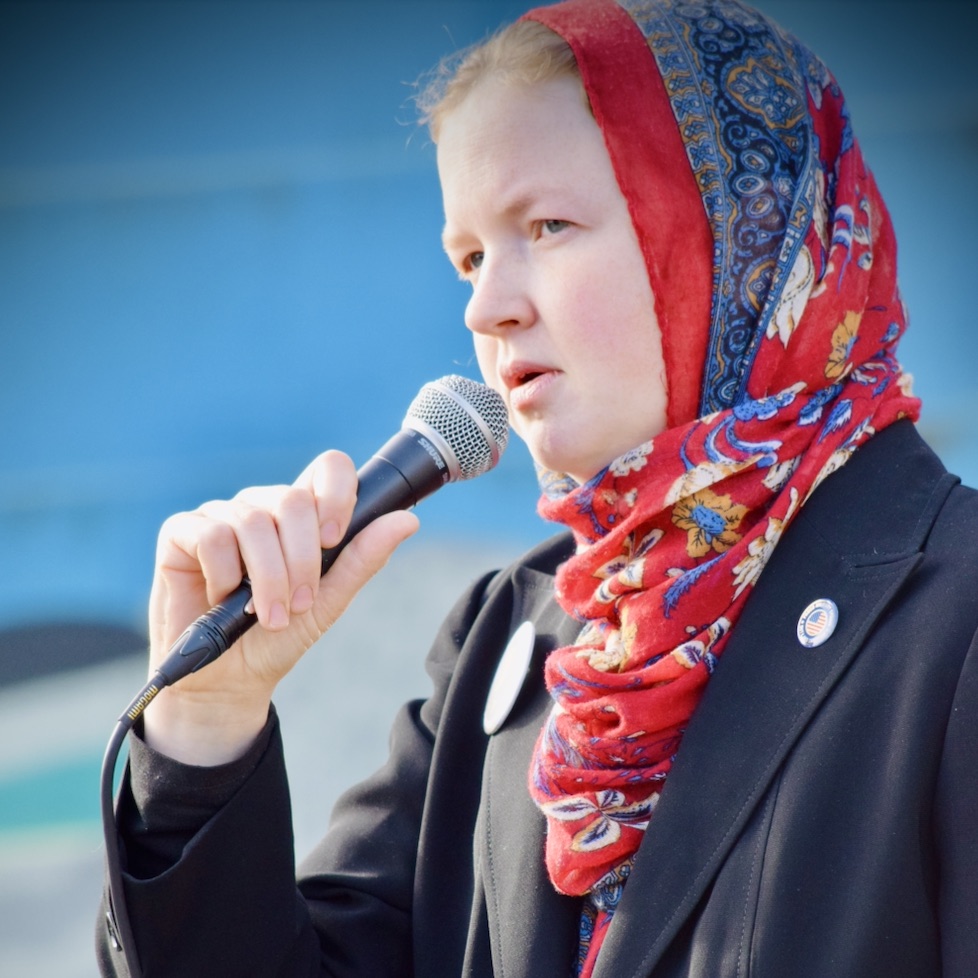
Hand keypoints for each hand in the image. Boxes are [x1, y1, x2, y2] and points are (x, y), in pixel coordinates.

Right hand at [143, 449, 418, 764]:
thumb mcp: (328, 601)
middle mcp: (262, 506)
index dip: (337, 493)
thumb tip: (408, 519)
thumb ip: (363, 558)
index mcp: (302, 516)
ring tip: (268, 616)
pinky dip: (224, 575)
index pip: (329, 468)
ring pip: (253, 521)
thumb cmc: (278, 636)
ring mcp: (221, 515)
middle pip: (293, 499)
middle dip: (303, 560)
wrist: (229, 680)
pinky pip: (212, 534)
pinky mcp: (181, 532)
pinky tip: (221, 598)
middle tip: (300, 603)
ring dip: (267, 578)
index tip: (334, 539)